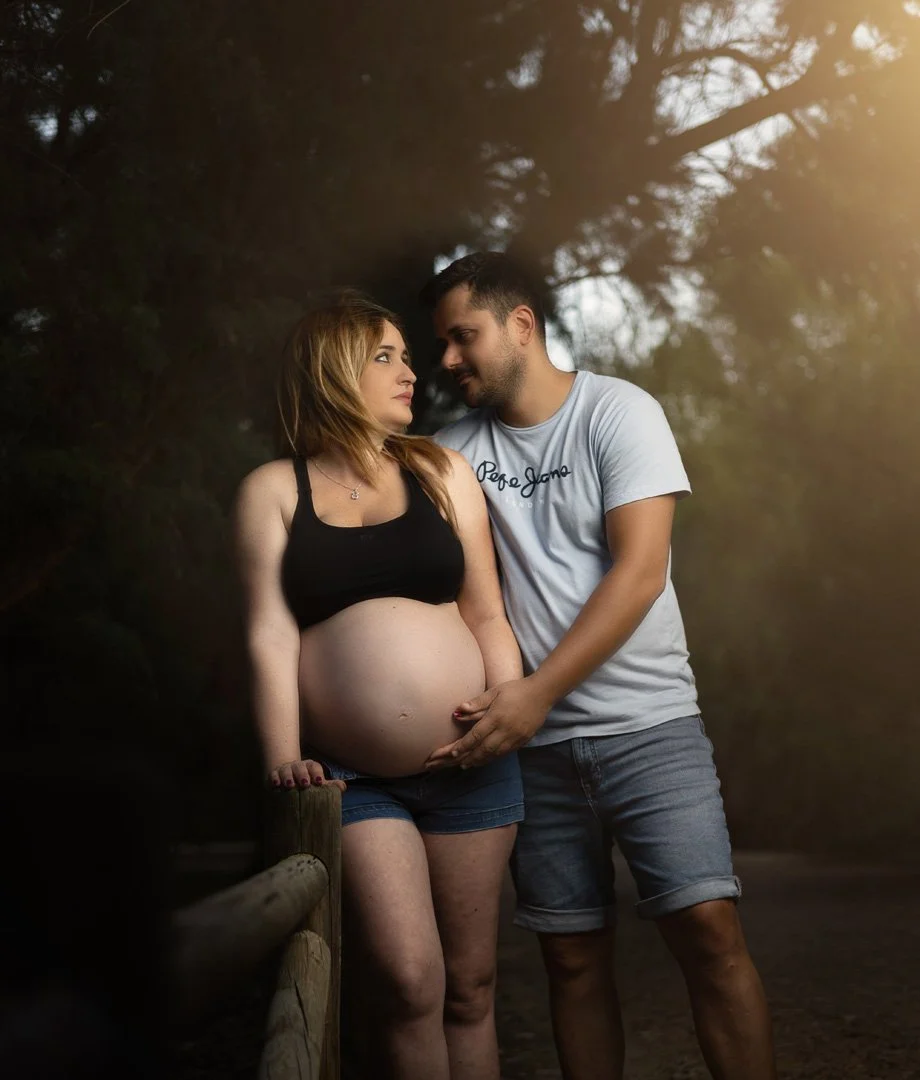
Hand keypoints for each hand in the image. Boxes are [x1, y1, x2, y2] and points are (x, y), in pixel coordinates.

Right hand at [269, 759, 346, 791]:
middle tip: (305, 784)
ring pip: (286, 769)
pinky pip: (273, 774)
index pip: (314, 766)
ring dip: (288, 776)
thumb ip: (331, 786)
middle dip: (302, 774)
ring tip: (289, 785)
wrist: (289, 779)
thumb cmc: (308, 783)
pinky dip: (274, 778)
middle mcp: (298, 766)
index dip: (317, 773)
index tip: (319, 782)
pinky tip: (275, 784)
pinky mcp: (274, 774)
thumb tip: (343, 787)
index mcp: (310, 767)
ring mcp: (286, 769)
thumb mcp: (319, 784)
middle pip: (300, 766)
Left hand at [425, 676, 551, 769]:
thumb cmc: (516, 690)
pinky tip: (487, 758)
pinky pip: (506, 753)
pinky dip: (493, 757)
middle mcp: (506, 730)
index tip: (453, 752)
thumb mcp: (495, 692)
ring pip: (495, 754)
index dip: (463, 746)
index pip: (476, 736)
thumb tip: (459, 709)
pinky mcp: (523, 740)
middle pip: (484, 749)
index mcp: (497, 717)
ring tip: (469, 764)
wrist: (542, 693)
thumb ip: (477, 703)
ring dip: (480, 760)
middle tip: (458, 763)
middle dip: (470, 757)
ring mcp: (516, 737)